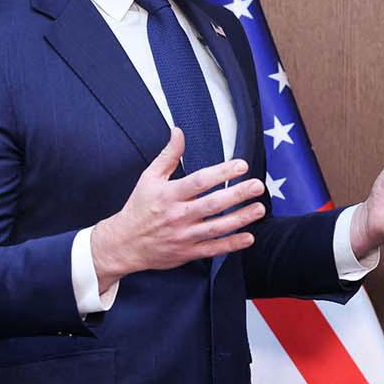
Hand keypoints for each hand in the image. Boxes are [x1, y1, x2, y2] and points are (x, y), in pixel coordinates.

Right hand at [91, 127, 265, 288]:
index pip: (199, 181)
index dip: (222, 173)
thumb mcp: (149, 178)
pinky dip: (232, 244)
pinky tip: (249, 237)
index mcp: (168, 195)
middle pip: (212, 204)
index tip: (241, 165)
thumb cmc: (139, 208)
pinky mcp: (187, 252)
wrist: (123, 244)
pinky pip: (213, 249)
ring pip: (217, 228)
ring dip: (240, 218)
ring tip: (259, 208)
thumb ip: (168, 155)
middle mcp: (177, 215)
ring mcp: (184, 236)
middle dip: (237, 194)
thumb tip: (178, 131)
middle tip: (258, 186)